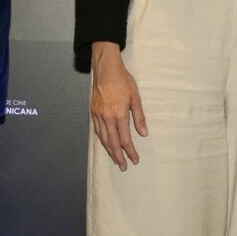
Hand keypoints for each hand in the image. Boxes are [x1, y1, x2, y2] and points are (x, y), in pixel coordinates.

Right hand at [89, 45, 146, 170]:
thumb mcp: (136, 98)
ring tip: (115, 159)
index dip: (131, 152)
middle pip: (112, 143)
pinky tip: (106, 144)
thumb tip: (143, 133)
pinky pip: (97, 130)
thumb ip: (139, 117)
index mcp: (119, 115)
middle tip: (123, 166)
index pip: (125, 140)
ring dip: (110, 150)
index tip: (135, 159)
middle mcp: (107, 117)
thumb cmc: (123, 81)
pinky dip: (102, 140)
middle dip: (118, 156)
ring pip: (103, 138)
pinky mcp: (93, 111)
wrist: (106, 68)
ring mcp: (98, 115)